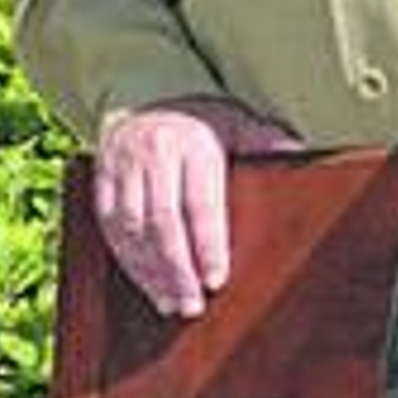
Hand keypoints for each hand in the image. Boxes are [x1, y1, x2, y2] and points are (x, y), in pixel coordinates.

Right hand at [92, 95, 302, 317]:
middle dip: (177, 269)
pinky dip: (126, 259)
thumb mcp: (235, 119)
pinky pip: (109, 226)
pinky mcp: (102, 179)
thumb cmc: (202, 115)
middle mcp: (155, 156)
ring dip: (150, 271)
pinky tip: (144, 282)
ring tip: (170, 303)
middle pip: (164, 223)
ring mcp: (124, 168)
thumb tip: (295, 151)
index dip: (208, 244)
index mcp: (193, 144)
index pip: (201, 203)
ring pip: (132, 230)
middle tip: (192, 306)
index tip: (216, 279)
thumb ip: (261, 138)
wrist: (144, 91)